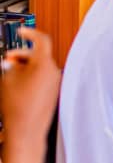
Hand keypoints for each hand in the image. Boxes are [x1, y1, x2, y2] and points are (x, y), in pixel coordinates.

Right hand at [0, 28, 60, 162]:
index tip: (22, 30)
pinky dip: (31, 76)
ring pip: (40, 66)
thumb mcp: (6, 79)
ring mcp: (55, 83)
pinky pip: (43, 77)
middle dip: (21, 54)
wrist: (26, 131)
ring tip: (9, 74)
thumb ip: (10, 65)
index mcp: (44, 64)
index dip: (30, 32)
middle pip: (39, 54)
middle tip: (8, 58)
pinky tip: (17, 84)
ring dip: (25, 66)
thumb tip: (10, 61)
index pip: (41, 40)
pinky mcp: (53, 92)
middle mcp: (54, 71)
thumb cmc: (17, 107)